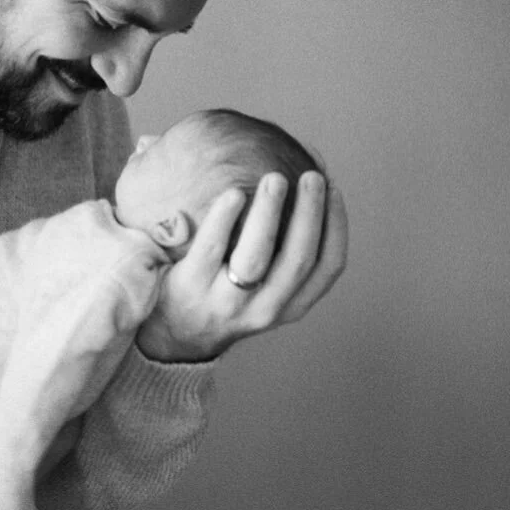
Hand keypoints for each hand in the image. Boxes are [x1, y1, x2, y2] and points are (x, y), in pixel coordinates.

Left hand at [136, 167, 347, 361]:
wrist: (172, 333)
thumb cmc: (225, 294)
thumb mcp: (264, 287)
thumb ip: (284, 247)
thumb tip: (300, 178)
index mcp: (290, 305)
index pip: (328, 268)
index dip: (337, 226)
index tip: (334, 189)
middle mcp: (264, 310)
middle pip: (298, 260)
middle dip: (310, 214)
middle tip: (312, 176)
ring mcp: (226, 303)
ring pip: (256, 257)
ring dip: (270, 213)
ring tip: (275, 178)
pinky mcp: (191, 288)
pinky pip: (211, 248)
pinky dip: (225, 218)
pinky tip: (234, 192)